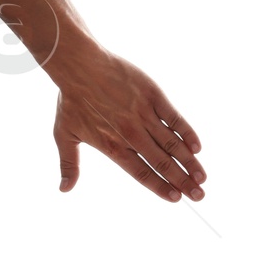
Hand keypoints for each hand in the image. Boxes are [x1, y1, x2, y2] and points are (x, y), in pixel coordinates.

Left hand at [52, 48, 203, 201]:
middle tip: (199, 196)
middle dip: (182, 182)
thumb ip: (69, 165)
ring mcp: (144, 114)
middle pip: (162, 163)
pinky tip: (197, 147)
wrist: (80, 65)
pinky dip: (187, 133)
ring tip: (202, 178)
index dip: (160, 187)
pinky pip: (175, 118)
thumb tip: (64, 190)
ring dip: (190, 162)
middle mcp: (132, 134)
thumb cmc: (70, 101)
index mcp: (113, 146)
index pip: (141, 173)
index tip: (176, 199)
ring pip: (172, 144)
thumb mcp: (63, 135)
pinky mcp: (153, 96)